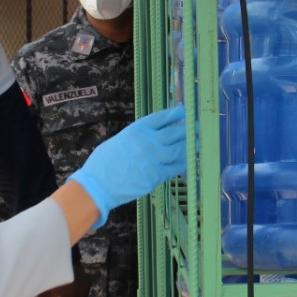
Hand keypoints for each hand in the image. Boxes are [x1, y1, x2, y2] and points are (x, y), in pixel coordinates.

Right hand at [68, 105, 186, 227]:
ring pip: (178, 151)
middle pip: (174, 133)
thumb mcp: (119, 141)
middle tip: (197, 128)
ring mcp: (153, 160)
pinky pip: (174, 168)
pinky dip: (183, 164)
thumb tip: (150, 136)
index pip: (161, 118)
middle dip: (188, 130)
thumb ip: (137, 138)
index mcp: (137, 131)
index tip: (184, 111)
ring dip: (190, 147)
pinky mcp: (156, 176)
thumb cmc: (103, 163)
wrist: (98, 185)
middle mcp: (148, 142)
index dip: (175, 114)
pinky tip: (189, 161)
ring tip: (198, 143)